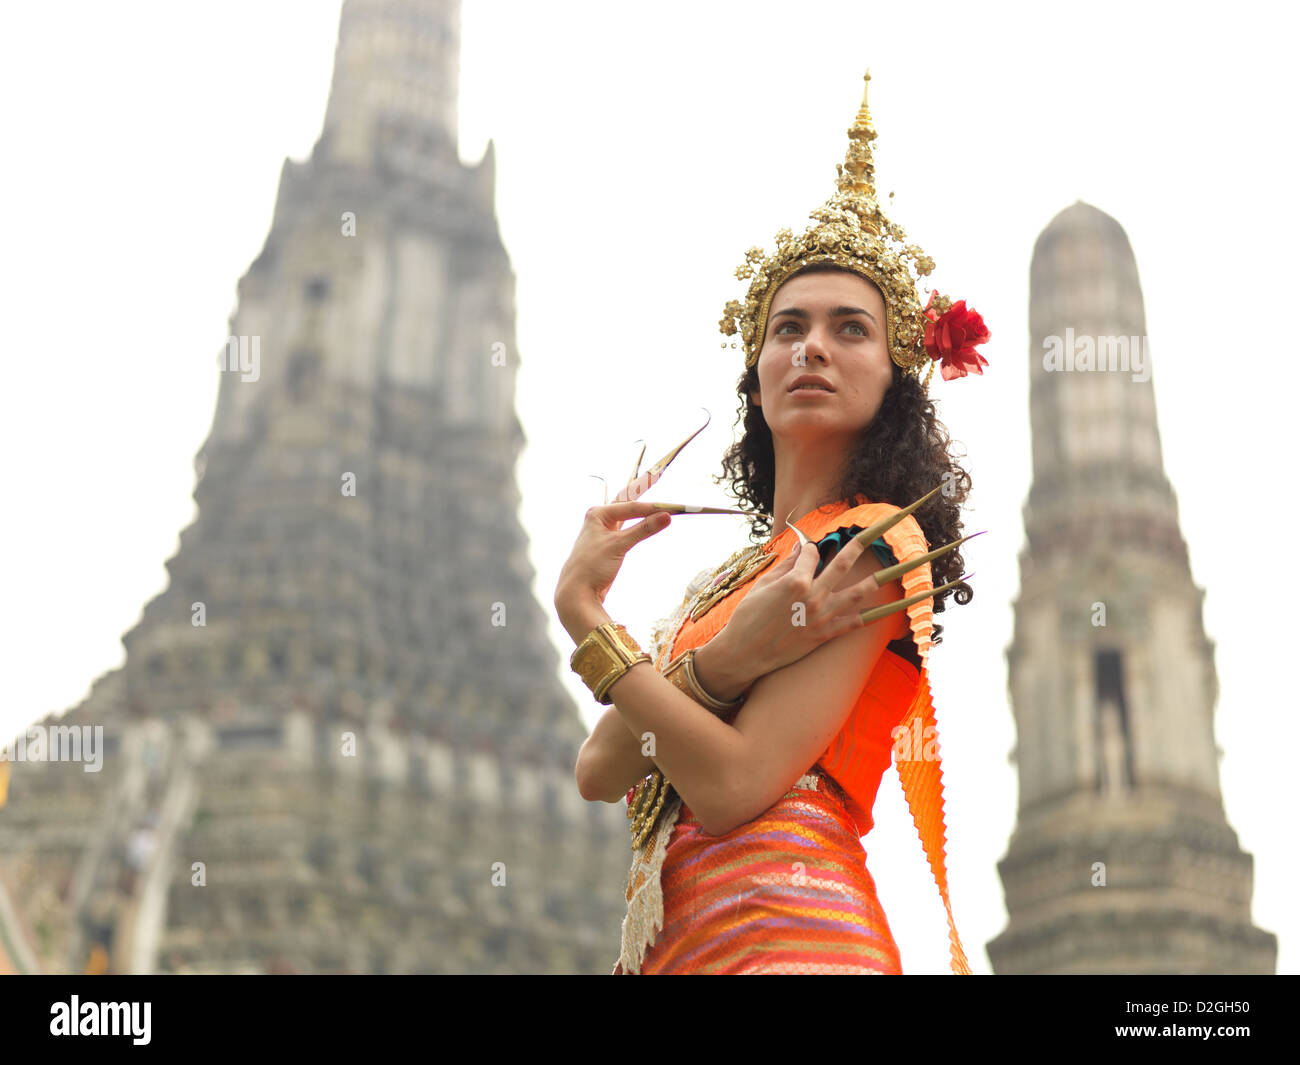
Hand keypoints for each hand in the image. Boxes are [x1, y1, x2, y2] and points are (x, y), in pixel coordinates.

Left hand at [554, 501, 671, 624]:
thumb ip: (643, 529)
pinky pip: (628, 530)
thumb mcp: (619, 545)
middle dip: (647, 502)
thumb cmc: (592, 566)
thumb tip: (666, 517)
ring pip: (628, 518)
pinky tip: (647, 522)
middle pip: (629, 507)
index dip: (653, 508)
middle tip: (668, 497)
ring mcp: (604, 532)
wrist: (576, 592)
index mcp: (598, 514)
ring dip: (644, 515)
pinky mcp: (609, 545)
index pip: (631, 506)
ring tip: (662, 506)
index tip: (674, 509)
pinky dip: (639, 526)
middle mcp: (599, 519)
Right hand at [712, 534, 905, 685]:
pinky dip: (869, 617)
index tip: (807, 548)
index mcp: (796, 581)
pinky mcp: (823, 636)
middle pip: (843, 564)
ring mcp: (822, 617)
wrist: (745, 652)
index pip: (811, 554)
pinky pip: (852, 624)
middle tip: (875, 531)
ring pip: (856, 594)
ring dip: (875, 581)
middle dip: (859, 544)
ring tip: (894, 572)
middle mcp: (814, 597)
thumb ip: (786, 565)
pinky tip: (882, 611)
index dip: (809, 547)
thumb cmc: (748, 616)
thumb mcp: (763, 585)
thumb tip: (800, 546)